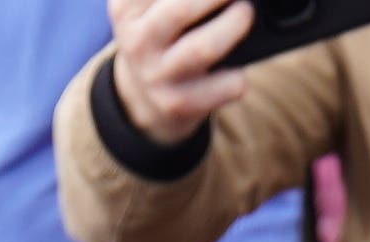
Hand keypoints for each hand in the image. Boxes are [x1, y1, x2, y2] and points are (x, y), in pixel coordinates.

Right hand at [107, 0, 253, 147]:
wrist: (143, 94)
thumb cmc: (160, 34)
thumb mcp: (148, 6)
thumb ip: (178, 1)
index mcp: (124, 8)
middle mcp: (136, 41)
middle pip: (181, 8)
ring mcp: (156, 76)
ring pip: (204, 48)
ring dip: (234, 25)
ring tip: (245, 12)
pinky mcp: (179, 104)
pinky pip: (226, 84)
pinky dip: (239, 72)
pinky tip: (236, 66)